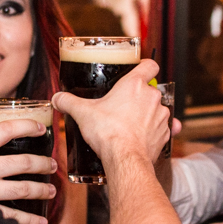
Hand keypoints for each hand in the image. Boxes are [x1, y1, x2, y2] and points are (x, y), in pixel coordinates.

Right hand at [0, 120, 55, 223]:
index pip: (6, 129)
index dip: (27, 126)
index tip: (41, 128)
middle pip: (24, 162)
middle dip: (42, 163)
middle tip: (51, 164)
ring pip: (24, 189)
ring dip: (41, 189)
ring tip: (50, 190)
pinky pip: (15, 217)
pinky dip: (31, 221)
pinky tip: (40, 221)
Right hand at [52, 60, 169, 169]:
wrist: (124, 158)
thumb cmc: (108, 132)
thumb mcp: (83, 113)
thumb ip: (68, 102)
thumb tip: (57, 99)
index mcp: (134, 84)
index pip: (149, 64)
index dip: (144, 65)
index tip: (139, 69)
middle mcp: (152, 97)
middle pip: (150, 90)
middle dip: (139, 97)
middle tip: (124, 106)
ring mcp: (161, 115)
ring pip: (158, 109)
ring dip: (148, 114)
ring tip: (132, 124)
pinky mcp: (164, 134)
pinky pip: (165, 129)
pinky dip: (157, 131)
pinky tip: (147, 136)